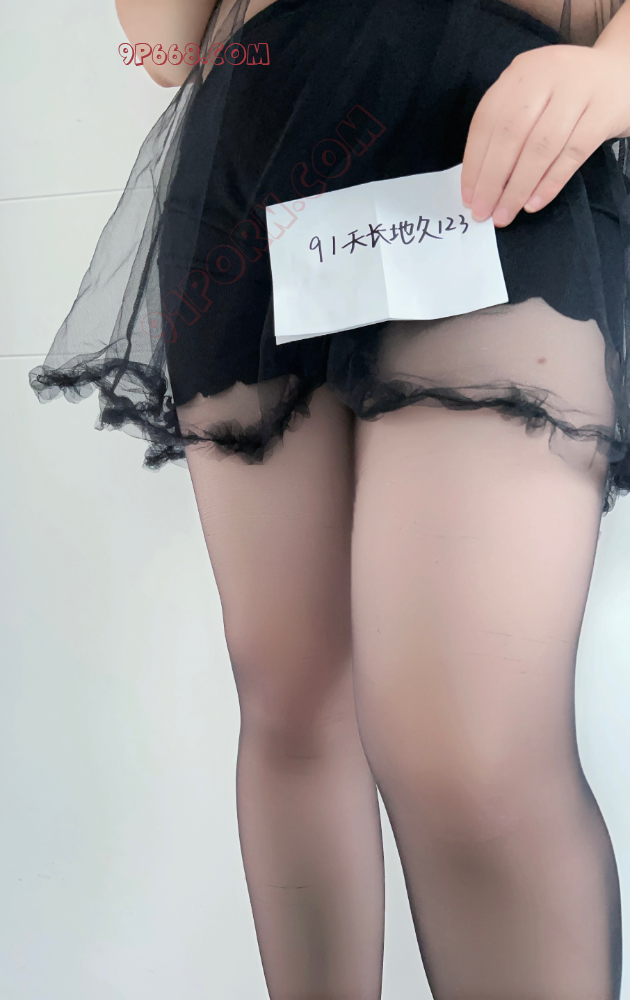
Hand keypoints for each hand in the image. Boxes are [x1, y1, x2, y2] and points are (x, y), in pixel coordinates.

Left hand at [460, 44, 629, 227]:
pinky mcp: (603, 111)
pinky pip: (572, 153)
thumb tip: (479, 181)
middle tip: (483, 212)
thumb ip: (507, 127)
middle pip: (511, 134)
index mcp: (521, 72)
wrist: (623, 73)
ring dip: (518, 187)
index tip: (468, 197)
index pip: (487, 120)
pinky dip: (550, 182)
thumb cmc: (567, 95)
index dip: (474, 162)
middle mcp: (547, 75)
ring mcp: (578, 91)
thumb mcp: (533, 96)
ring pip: (540, 146)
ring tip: (505, 214)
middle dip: (492, 180)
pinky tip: (534, 203)